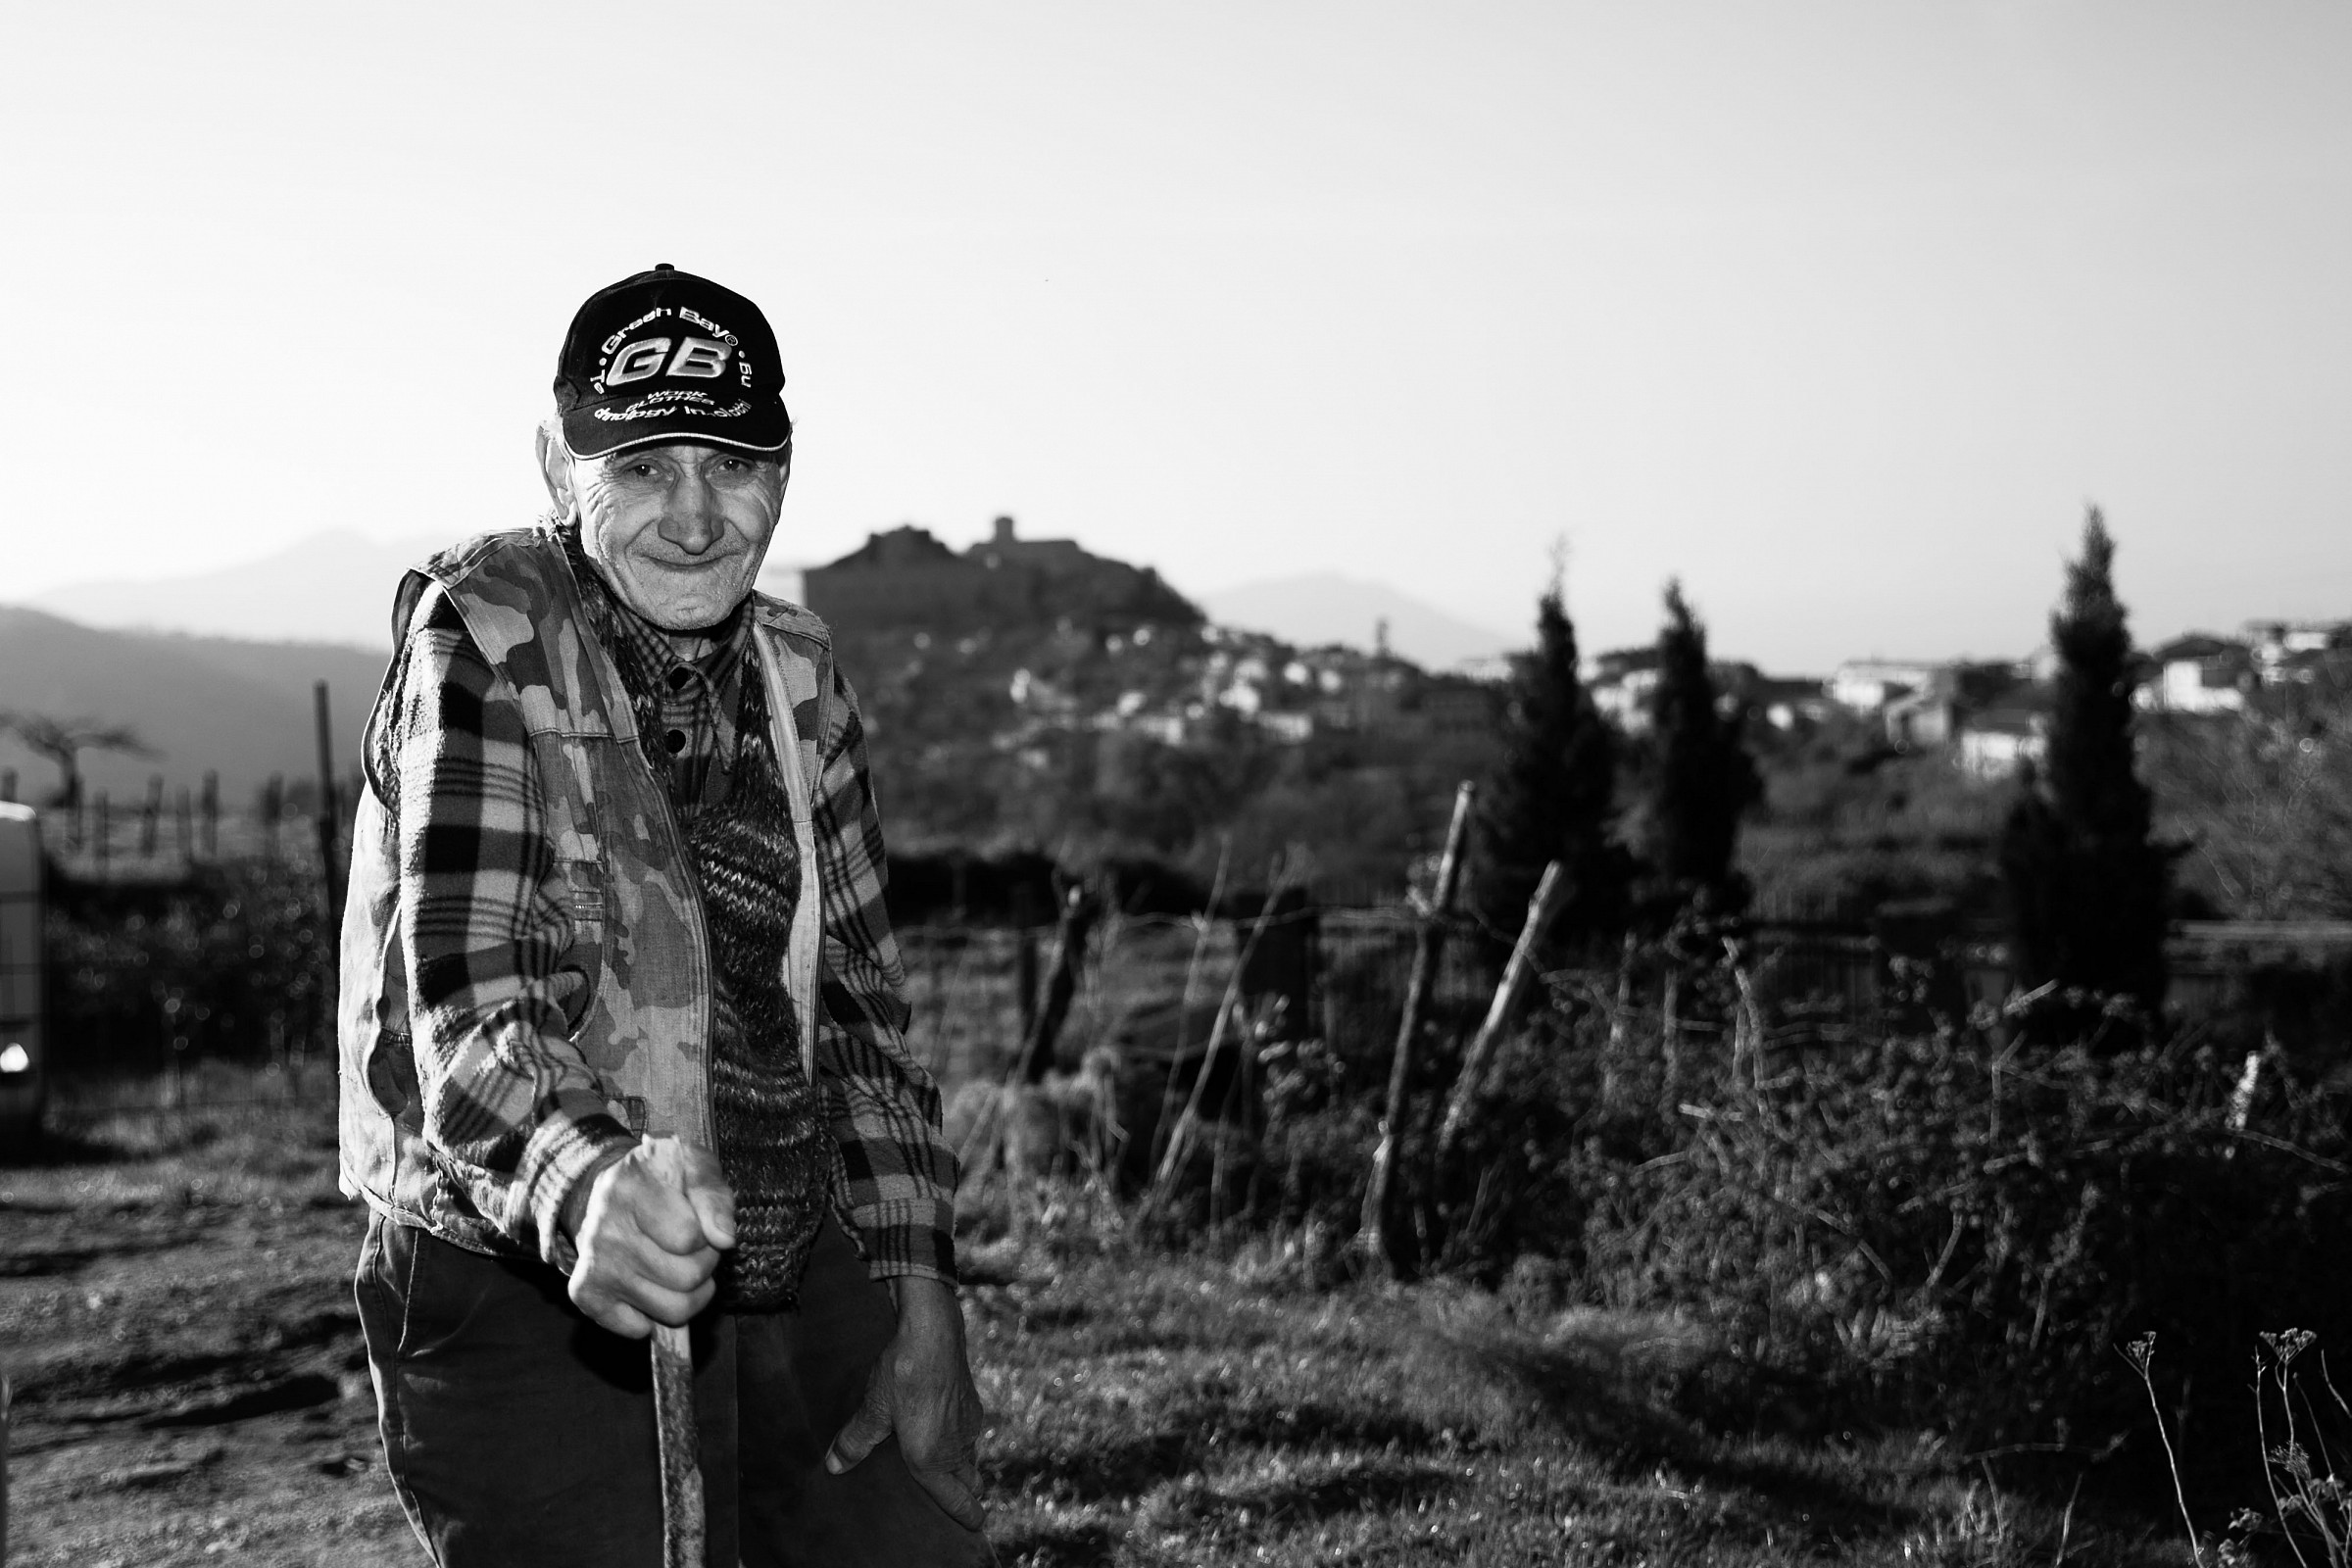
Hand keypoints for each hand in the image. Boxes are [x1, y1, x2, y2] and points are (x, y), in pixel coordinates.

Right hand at [566, 1136, 736, 1338]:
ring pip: (672, 1309)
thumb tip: (724, 1239)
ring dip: (689, 1293)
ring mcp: (594, 1264)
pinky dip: (654, 1316)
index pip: (689, 1238)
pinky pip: (638, 1329)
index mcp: (629, 1188)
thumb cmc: (665, 1178)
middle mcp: (604, 1229)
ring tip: (677, 1264)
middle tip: (693, 1247)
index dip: (706, 1235)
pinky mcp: (586, 1293)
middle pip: (686, 1278)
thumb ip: (714, 1197)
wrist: (617, 1187)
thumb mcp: (696, 1166)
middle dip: (704, 1264)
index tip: (697, 1222)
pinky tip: (649, 1284)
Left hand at [824, 1276, 987, 1529]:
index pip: (957, 1499)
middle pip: (968, 1482)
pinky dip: (960, 1441)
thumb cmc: (904, 1371)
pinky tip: (941, 1428)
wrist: (934, 1330)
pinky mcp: (972, 1403)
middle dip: (963, 1494)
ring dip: (961, 1466)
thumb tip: (835, 1466)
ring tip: (941, 1466)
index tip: (975, 1525)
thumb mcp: (873, 1408)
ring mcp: (969, 1424)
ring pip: (970, 1457)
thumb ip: (856, 1441)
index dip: (966, 1515)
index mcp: (932, 1458)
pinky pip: (970, 1434)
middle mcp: (957, 1446)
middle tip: (954, 1500)